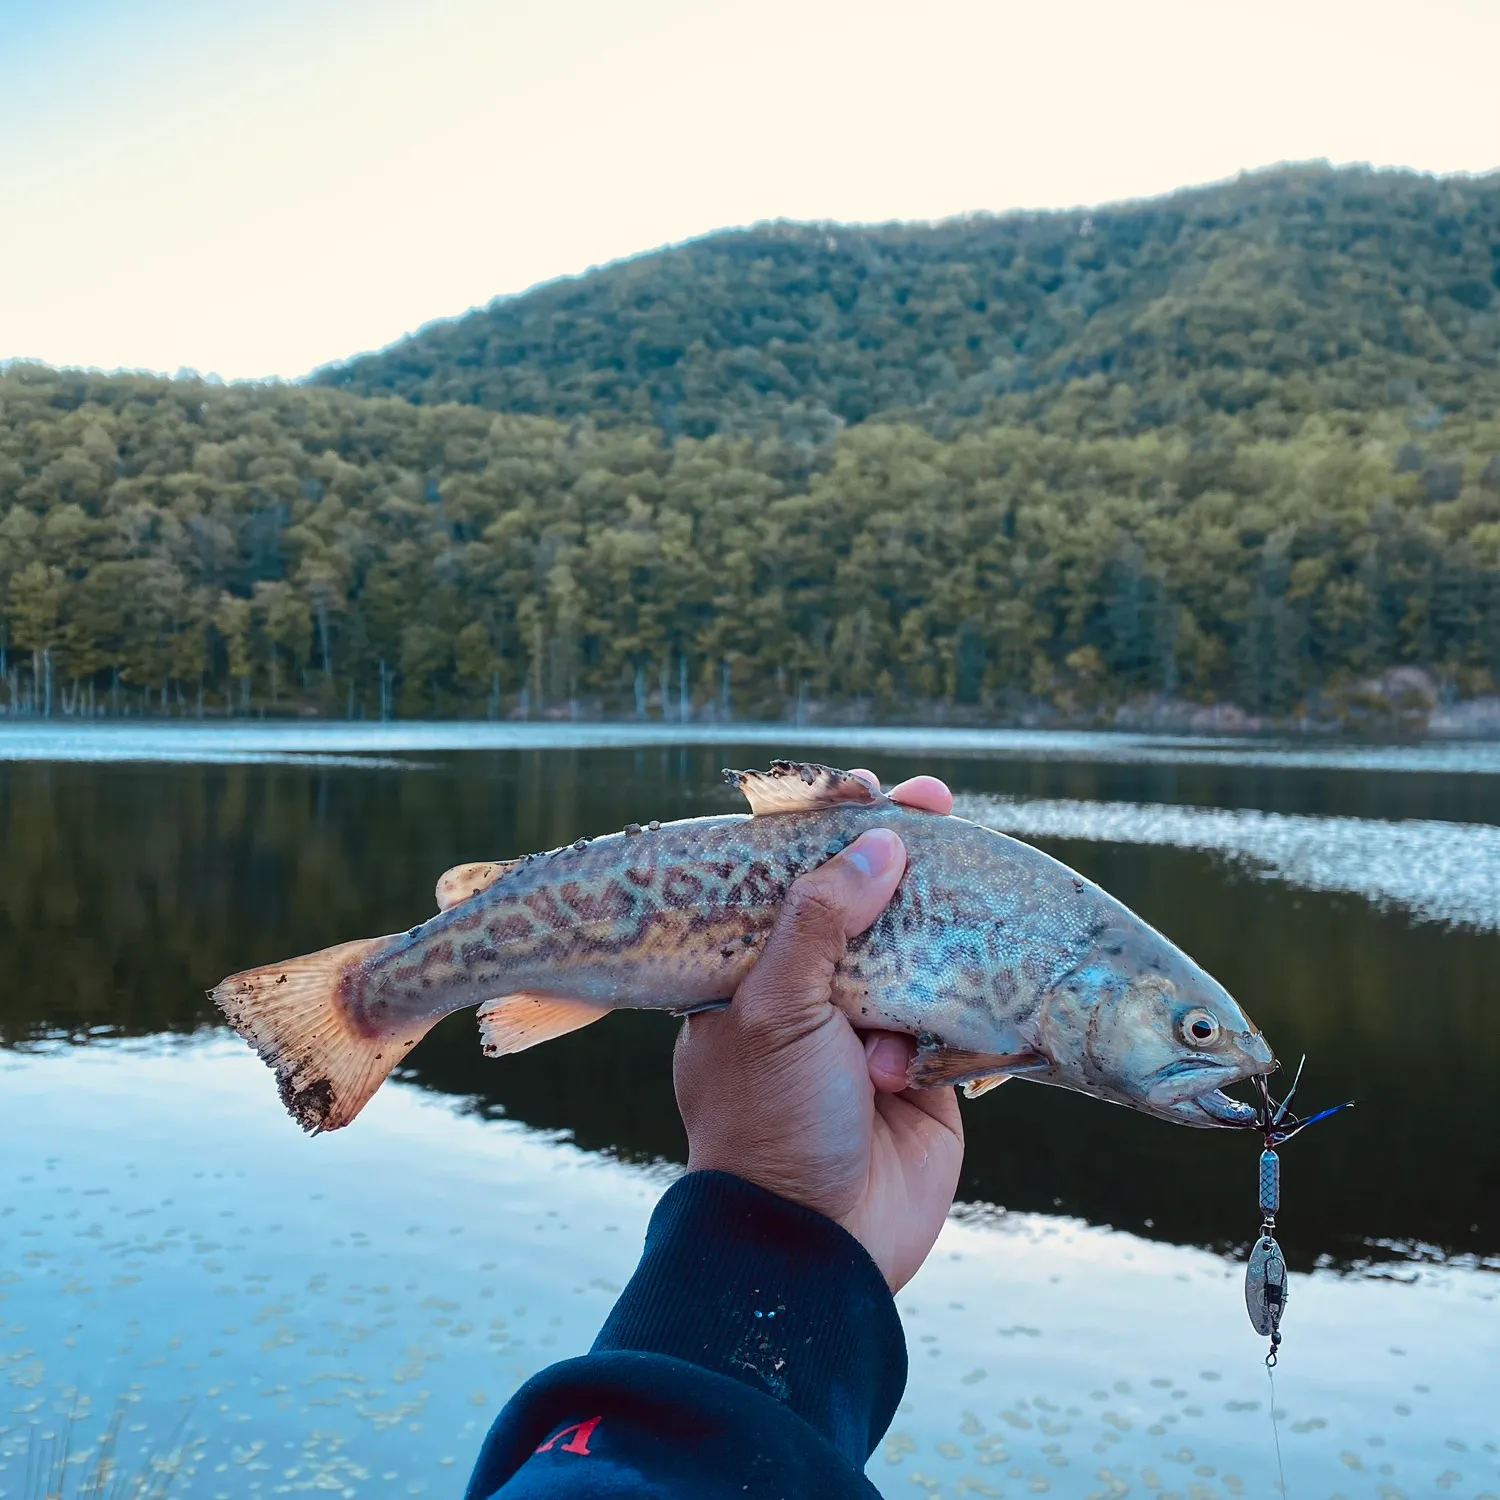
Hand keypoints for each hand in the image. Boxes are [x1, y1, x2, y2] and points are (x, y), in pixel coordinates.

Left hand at [673, 771, 963, 1290]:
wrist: (817, 1246)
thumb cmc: (769, 1124)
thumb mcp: (773, 1011)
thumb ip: (819, 924)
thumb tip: (878, 847)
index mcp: (754, 973)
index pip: (791, 880)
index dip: (829, 830)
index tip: (866, 790)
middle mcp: (812, 992)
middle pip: (864, 901)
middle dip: (902, 853)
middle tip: (939, 802)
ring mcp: (872, 1027)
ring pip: (919, 948)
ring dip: (940, 922)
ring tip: (968, 872)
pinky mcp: (928, 1066)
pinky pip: (959, 1009)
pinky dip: (965, 999)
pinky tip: (962, 984)